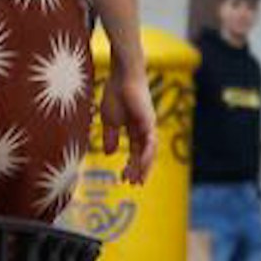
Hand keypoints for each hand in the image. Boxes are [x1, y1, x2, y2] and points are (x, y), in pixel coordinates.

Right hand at [101, 68, 157, 183]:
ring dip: (144, 166)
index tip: (124, 179)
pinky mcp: (149, 121)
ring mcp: (148, 125)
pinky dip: (147, 155)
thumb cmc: (115, 93)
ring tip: (137, 179)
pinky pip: (151, 142)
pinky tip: (141, 164)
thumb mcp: (109, 120)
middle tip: (134, 184)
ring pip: (150, 151)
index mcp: (135, 129)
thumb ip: (110, 137)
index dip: (131, 166)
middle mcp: (144, 129)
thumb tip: (110, 154)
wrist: (121, 75)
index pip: (136, 152)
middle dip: (140, 170)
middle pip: (145, 154)